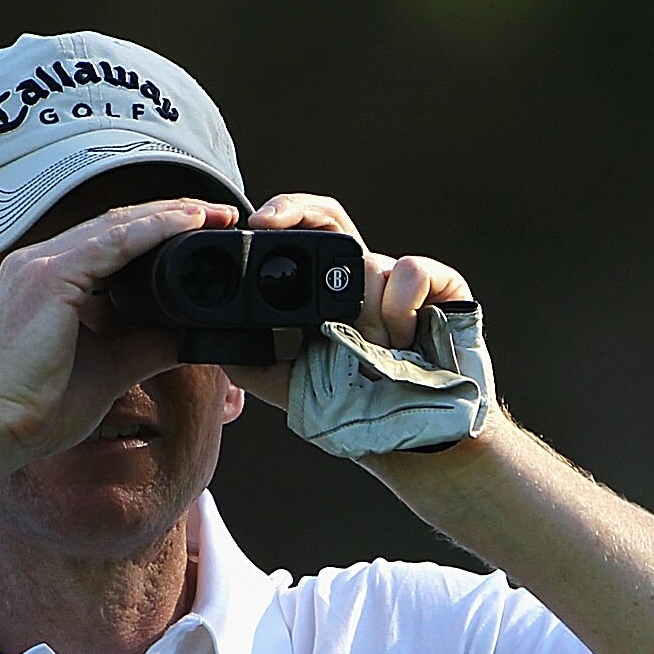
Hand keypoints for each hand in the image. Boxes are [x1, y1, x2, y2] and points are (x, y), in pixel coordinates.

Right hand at [0, 198, 236, 460]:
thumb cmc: (39, 407)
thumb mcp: (111, 369)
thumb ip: (146, 346)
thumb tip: (186, 337)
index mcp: (47, 281)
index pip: (112, 242)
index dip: (160, 231)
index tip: (206, 232)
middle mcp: (38, 263)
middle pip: (116, 225)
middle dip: (172, 215)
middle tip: (222, 214)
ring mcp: (38, 266)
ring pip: (117, 226)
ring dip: (170, 216)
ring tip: (214, 213)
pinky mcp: (47, 279)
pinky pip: (112, 243)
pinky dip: (153, 231)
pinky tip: (186, 224)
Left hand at [230, 193, 476, 412]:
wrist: (420, 441)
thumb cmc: (363, 414)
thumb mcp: (291, 387)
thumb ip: (252, 362)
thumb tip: (210, 341)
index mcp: (328, 295)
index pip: (304, 235)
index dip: (282, 216)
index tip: (256, 225)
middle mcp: (362, 279)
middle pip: (329, 216)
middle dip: (297, 212)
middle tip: (268, 225)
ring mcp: (401, 282)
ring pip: (368, 262)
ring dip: (365, 314)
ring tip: (376, 352)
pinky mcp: (443, 288)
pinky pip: (411, 271)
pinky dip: (400, 306)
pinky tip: (405, 341)